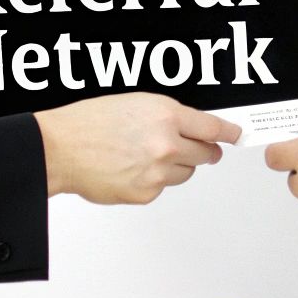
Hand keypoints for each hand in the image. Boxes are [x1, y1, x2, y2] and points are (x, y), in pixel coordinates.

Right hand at [35, 93, 241, 203]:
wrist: (61, 148)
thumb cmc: (90, 122)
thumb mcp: (135, 104)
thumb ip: (167, 117)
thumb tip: (191, 130)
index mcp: (166, 115)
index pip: (212, 127)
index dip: (227, 132)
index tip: (237, 135)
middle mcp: (167, 144)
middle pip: (205, 154)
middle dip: (203, 151)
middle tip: (193, 149)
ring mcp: (158, 172)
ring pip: (186, 173)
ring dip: (176, 166)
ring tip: (146, 156)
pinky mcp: (146, 193)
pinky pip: (162, 188)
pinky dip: (153, 180)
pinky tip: (131, 169)